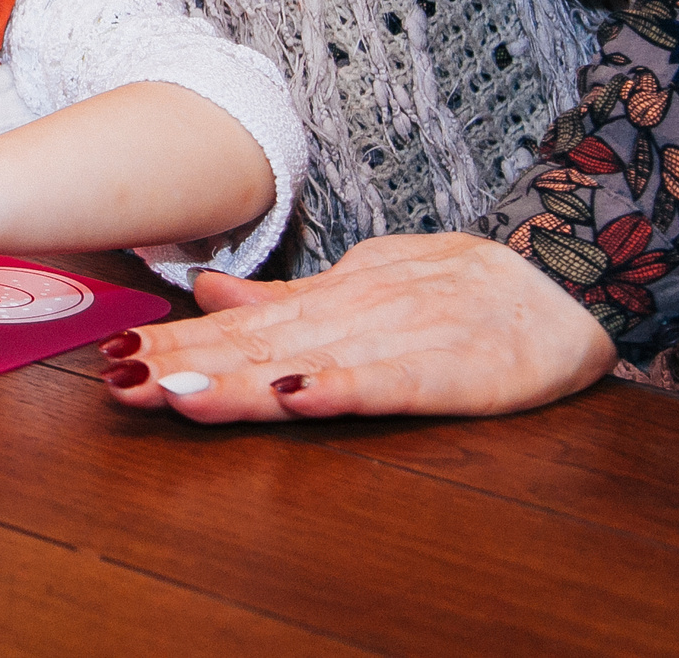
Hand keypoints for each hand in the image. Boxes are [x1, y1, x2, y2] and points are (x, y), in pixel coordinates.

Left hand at [99, 232, 617, 420]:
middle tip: (118, 379)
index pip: (236, 328)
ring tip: (172, 392)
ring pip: (304, 364)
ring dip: (235, 381)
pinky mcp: (448, 369)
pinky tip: (292, 399)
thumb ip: (286, 298)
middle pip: (252, 349)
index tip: (115, 356)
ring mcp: (396, 340)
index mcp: (328, 302)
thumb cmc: (460, 289)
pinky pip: (386, 382)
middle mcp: (350, 317)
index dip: (175, 344)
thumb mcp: (362, 280)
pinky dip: (338, 388)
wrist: (564, 280)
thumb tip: (206, 294)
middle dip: (182, 366)